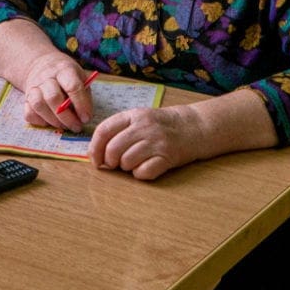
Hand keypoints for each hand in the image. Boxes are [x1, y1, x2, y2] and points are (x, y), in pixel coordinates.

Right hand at [20, 52, 94, 132]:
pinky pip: (29, 113)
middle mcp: (46, 77)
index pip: (72, 86)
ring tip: (65, 126)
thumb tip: (84, 117)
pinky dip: (40, 121)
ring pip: (38, 105)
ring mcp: (33, 87)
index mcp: (64, 69)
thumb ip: (84, 95)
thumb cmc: (66, 76)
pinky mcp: (26, 99)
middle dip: (67, 117)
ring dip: (53, 120)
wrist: (42, 65)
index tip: (86, 118)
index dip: (81, 104)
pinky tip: (51, 122)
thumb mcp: (80, 77)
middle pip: (53, 97)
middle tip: (76, 126)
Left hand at [88, 105, 205, 180]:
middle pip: (113, 149)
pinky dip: (141, 174)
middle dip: (110, 162)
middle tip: (116, 164)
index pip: (104, 131)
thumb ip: (119, 130)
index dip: (95, 148)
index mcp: (132, 116)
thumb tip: (96, 152)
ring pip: (126, 162)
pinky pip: (143, 172)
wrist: (194, 126)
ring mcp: (157, 141)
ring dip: (126, 168)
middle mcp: (144, 127)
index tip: (95, 160)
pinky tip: (146, 167)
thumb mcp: (139, 118)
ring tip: (135, 162)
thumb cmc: (160, 126)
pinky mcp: (168, 157)